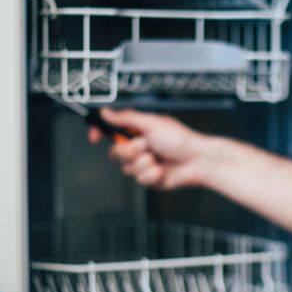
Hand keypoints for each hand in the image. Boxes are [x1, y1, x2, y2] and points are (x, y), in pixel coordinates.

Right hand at [88, 108, 208, 189]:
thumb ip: (126, 118)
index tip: (94, 137)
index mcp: (138, 130)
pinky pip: (139, 180)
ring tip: (157, 158)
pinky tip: (162, 169)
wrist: (198, 161)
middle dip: (130, 151)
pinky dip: (151, 174)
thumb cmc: (181, 139)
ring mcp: (144, 163)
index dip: (99, 132)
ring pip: (127, 168)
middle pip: (115, 152)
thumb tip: (105, 112)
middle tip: (146, 145)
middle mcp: (139, 146)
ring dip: (143, 163)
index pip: (110, 130)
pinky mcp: (150, 178)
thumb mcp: (152, 123)